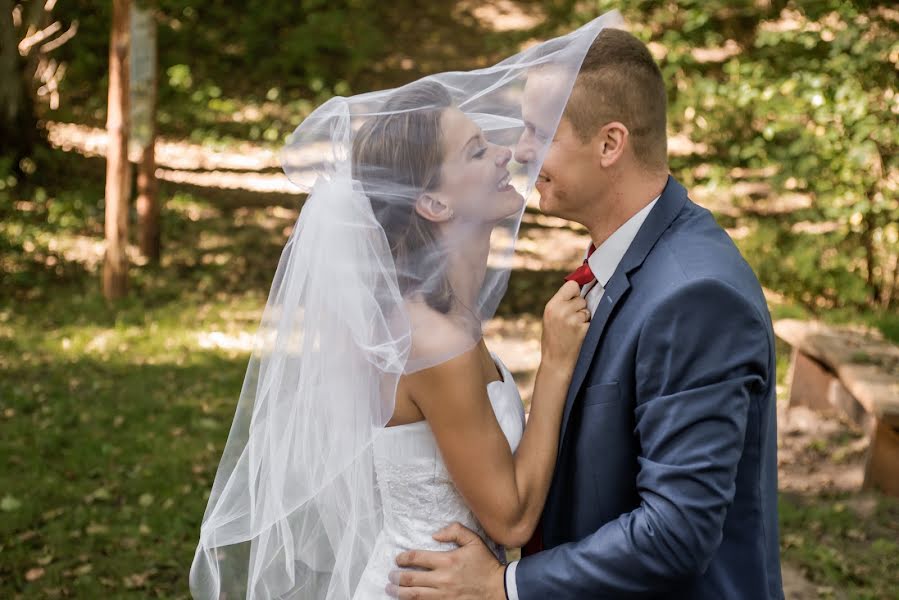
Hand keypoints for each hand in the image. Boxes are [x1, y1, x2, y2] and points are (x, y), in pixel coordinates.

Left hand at [387, 522, 506, 599]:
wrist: (499, 588)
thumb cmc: (485, 564)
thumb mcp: (474, 541)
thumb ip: (455, 531)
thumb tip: (435, 534)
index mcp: (447, 560)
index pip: (417, 558)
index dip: (403, 558)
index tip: (398, 559)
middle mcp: (442, 579)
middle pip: (411, 579)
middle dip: (396, 577)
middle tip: (390, 575)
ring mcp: (443, 595)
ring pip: (414, 595)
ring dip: (399, 592)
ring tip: (390, 589)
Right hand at [541, 279, 589, 369]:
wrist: (556, 363)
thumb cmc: (553, 340)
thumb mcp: (550, 318)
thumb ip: (561, 304)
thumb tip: (579, 287)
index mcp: (552, 306)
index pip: (572, 285)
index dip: (575, 292)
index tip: (575, 298)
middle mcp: (562, 311)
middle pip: (581, 298)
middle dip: (579, 308)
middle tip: (571, 321)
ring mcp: (573, 320)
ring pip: (587, 310)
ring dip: (584, 318)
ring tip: (574, 330)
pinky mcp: (583, 329)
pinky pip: (592, 320)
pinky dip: (589, 327)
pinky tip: (579, 335)